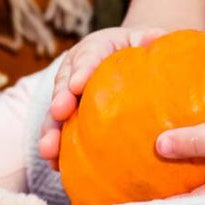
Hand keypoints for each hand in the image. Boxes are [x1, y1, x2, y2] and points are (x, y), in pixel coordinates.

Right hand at [39, 26, 164, 167]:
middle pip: (63, 85)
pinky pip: (59, 132)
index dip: (82, 70)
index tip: (78, 85)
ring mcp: (68, 96)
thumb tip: (156, 39)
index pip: (88, 56)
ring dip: (50, 131)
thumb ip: (149, 39)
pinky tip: (55, 165)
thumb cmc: (136, 52)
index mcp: (94, 48)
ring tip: (48, 150)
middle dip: (60, 100)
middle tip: (59, 112)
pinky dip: (56, 148)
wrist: (125, 61)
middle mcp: (74, 71)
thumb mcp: (143, 40)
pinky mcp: (69, 118)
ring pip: (54, 113)